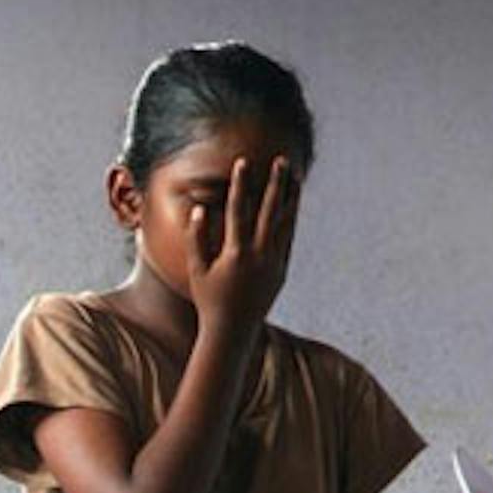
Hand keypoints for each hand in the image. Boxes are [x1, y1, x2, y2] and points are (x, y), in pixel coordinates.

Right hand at [186, 156, 298, 327]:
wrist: (233, 331)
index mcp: (236, 254)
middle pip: (271, 211)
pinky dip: (291, 220)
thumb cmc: (209, 300)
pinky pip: (289, 239)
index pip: (239, 210)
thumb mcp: (197, 270)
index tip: (244, 162)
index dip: (241, 184)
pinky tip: (293, 206)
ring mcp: (274, 263)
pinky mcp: (282, 270)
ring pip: (286, 223)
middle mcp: (260, 256)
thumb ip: (196, 238)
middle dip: (276, 184)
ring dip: (291, 199)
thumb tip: (200, 209)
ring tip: (296, 177)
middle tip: (282, 161)